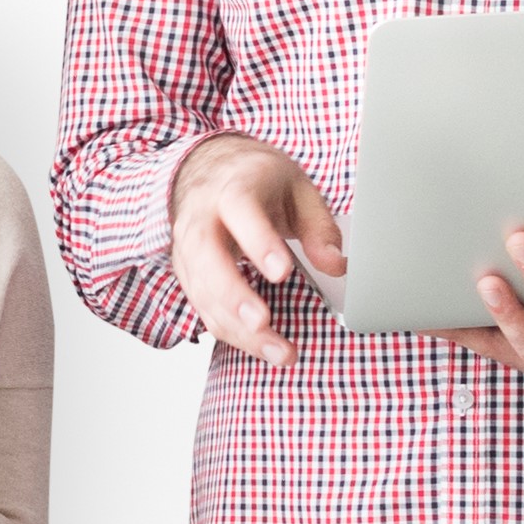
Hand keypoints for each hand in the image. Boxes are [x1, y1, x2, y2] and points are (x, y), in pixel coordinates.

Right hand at [166, 133, 346, 363]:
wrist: (207, 170)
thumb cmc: (255, 181)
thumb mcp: (296, 188)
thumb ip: (318, 225)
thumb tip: (336, 265)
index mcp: (232, 188)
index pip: (239, 211)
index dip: (258, 242)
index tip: (281, 272)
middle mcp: (201, 219)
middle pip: (207, 258)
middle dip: (233, 296)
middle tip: (262, 323)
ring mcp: (187, 250)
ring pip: (203, 293)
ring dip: (238, 329)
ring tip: (280, 353)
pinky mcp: (187, 276)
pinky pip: (204, 309)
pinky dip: (233, 334)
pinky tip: (263, 348)